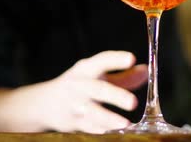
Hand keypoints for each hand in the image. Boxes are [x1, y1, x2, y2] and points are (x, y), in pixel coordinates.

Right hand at [10, 51, 147, 132]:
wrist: (44, 103)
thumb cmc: (80, 85)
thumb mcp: (97, 75)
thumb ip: (123, 76)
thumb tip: (146, 72)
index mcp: (86, 69)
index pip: (101, 61)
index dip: (115, 59)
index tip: (130, 58)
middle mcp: (79, 85)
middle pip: (97, 89)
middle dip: (115, 95)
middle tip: (133, 102)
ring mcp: (74, 105)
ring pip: (91, 112)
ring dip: (108, 118)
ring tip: (126, 124)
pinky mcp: (72, 123)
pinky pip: (88, 127)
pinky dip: (100, 130)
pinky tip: (114, 132)